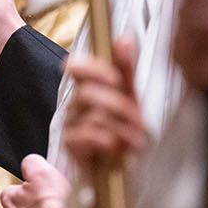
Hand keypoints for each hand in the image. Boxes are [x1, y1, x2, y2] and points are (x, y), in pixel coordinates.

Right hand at [63, 37, 146, 171]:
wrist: (128, 168)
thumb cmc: (127, 130)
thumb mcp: (132, 97)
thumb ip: (125, 69)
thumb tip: (124, 38)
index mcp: (88, 87)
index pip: (75, 67)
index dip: (91, 69)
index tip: (115, 80)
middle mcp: (75, 104)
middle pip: (89, 93)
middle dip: (119, 108)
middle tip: (138, 121)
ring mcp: (70, 124)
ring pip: (94, 116)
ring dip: (121, 129)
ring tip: (135, 141)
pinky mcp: (70, 145)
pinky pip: (87, 134)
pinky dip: (109, 141)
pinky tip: (118, 149)